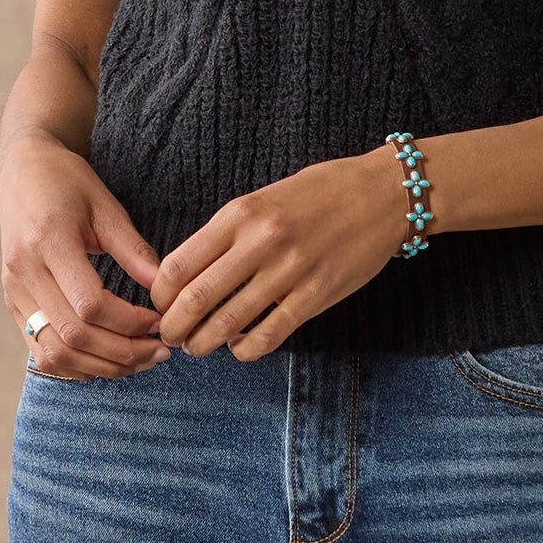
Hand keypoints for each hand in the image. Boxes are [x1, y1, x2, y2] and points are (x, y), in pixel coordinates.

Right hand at [0, 128, 172, 379]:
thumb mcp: (105, 205)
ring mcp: (14, 291)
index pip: (89, 304)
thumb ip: (133, 248)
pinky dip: (77, 365)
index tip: (159, 322)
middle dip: (122, 353)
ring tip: (139, 361)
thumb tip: (164, 287)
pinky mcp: (12, 303)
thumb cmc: (68, 183)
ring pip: (54, 353)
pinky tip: (107, 360)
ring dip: (101, 366)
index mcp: (49, 241)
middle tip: (159, 352)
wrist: (22, 173)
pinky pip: (41, 351)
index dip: (129, 323)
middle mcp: (24, 272)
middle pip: (73, 335)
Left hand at [147, 144, 412, 359]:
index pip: (178, 266)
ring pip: (227, 326)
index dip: (159, 296)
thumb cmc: (320, 192)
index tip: (160, 306)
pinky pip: (268, 336)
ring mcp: (289, 271)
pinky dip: (245, 350)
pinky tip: (241, 346)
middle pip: (195, 301)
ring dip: (204, 344)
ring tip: (200, 346)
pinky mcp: (316, 296)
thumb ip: (229, 233)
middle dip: (174, 328)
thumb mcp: (264, 198)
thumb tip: (189, 276)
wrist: (382, 192)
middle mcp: (260, 242)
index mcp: (241, 214)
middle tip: (171, 336)